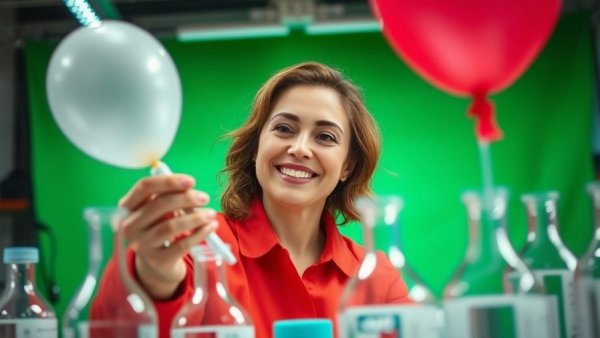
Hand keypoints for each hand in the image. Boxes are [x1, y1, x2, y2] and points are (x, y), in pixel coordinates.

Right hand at [118, 174, 217, 298]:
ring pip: (171, 226)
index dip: (168, 181)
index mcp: (127, 207)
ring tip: (211, 214)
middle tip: (204, 198)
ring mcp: (141, 245)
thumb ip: (170, 196)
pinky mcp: (157, 261)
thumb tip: (190, 188)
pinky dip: (199, 234)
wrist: (157, 264)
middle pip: (158, 205)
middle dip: (186, 198)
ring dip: (195, 217)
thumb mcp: (160, 211)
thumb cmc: (160, 227)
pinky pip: (182, 245)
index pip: (144, 187)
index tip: (191, 181)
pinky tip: (210, 227)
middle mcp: (129, 226)